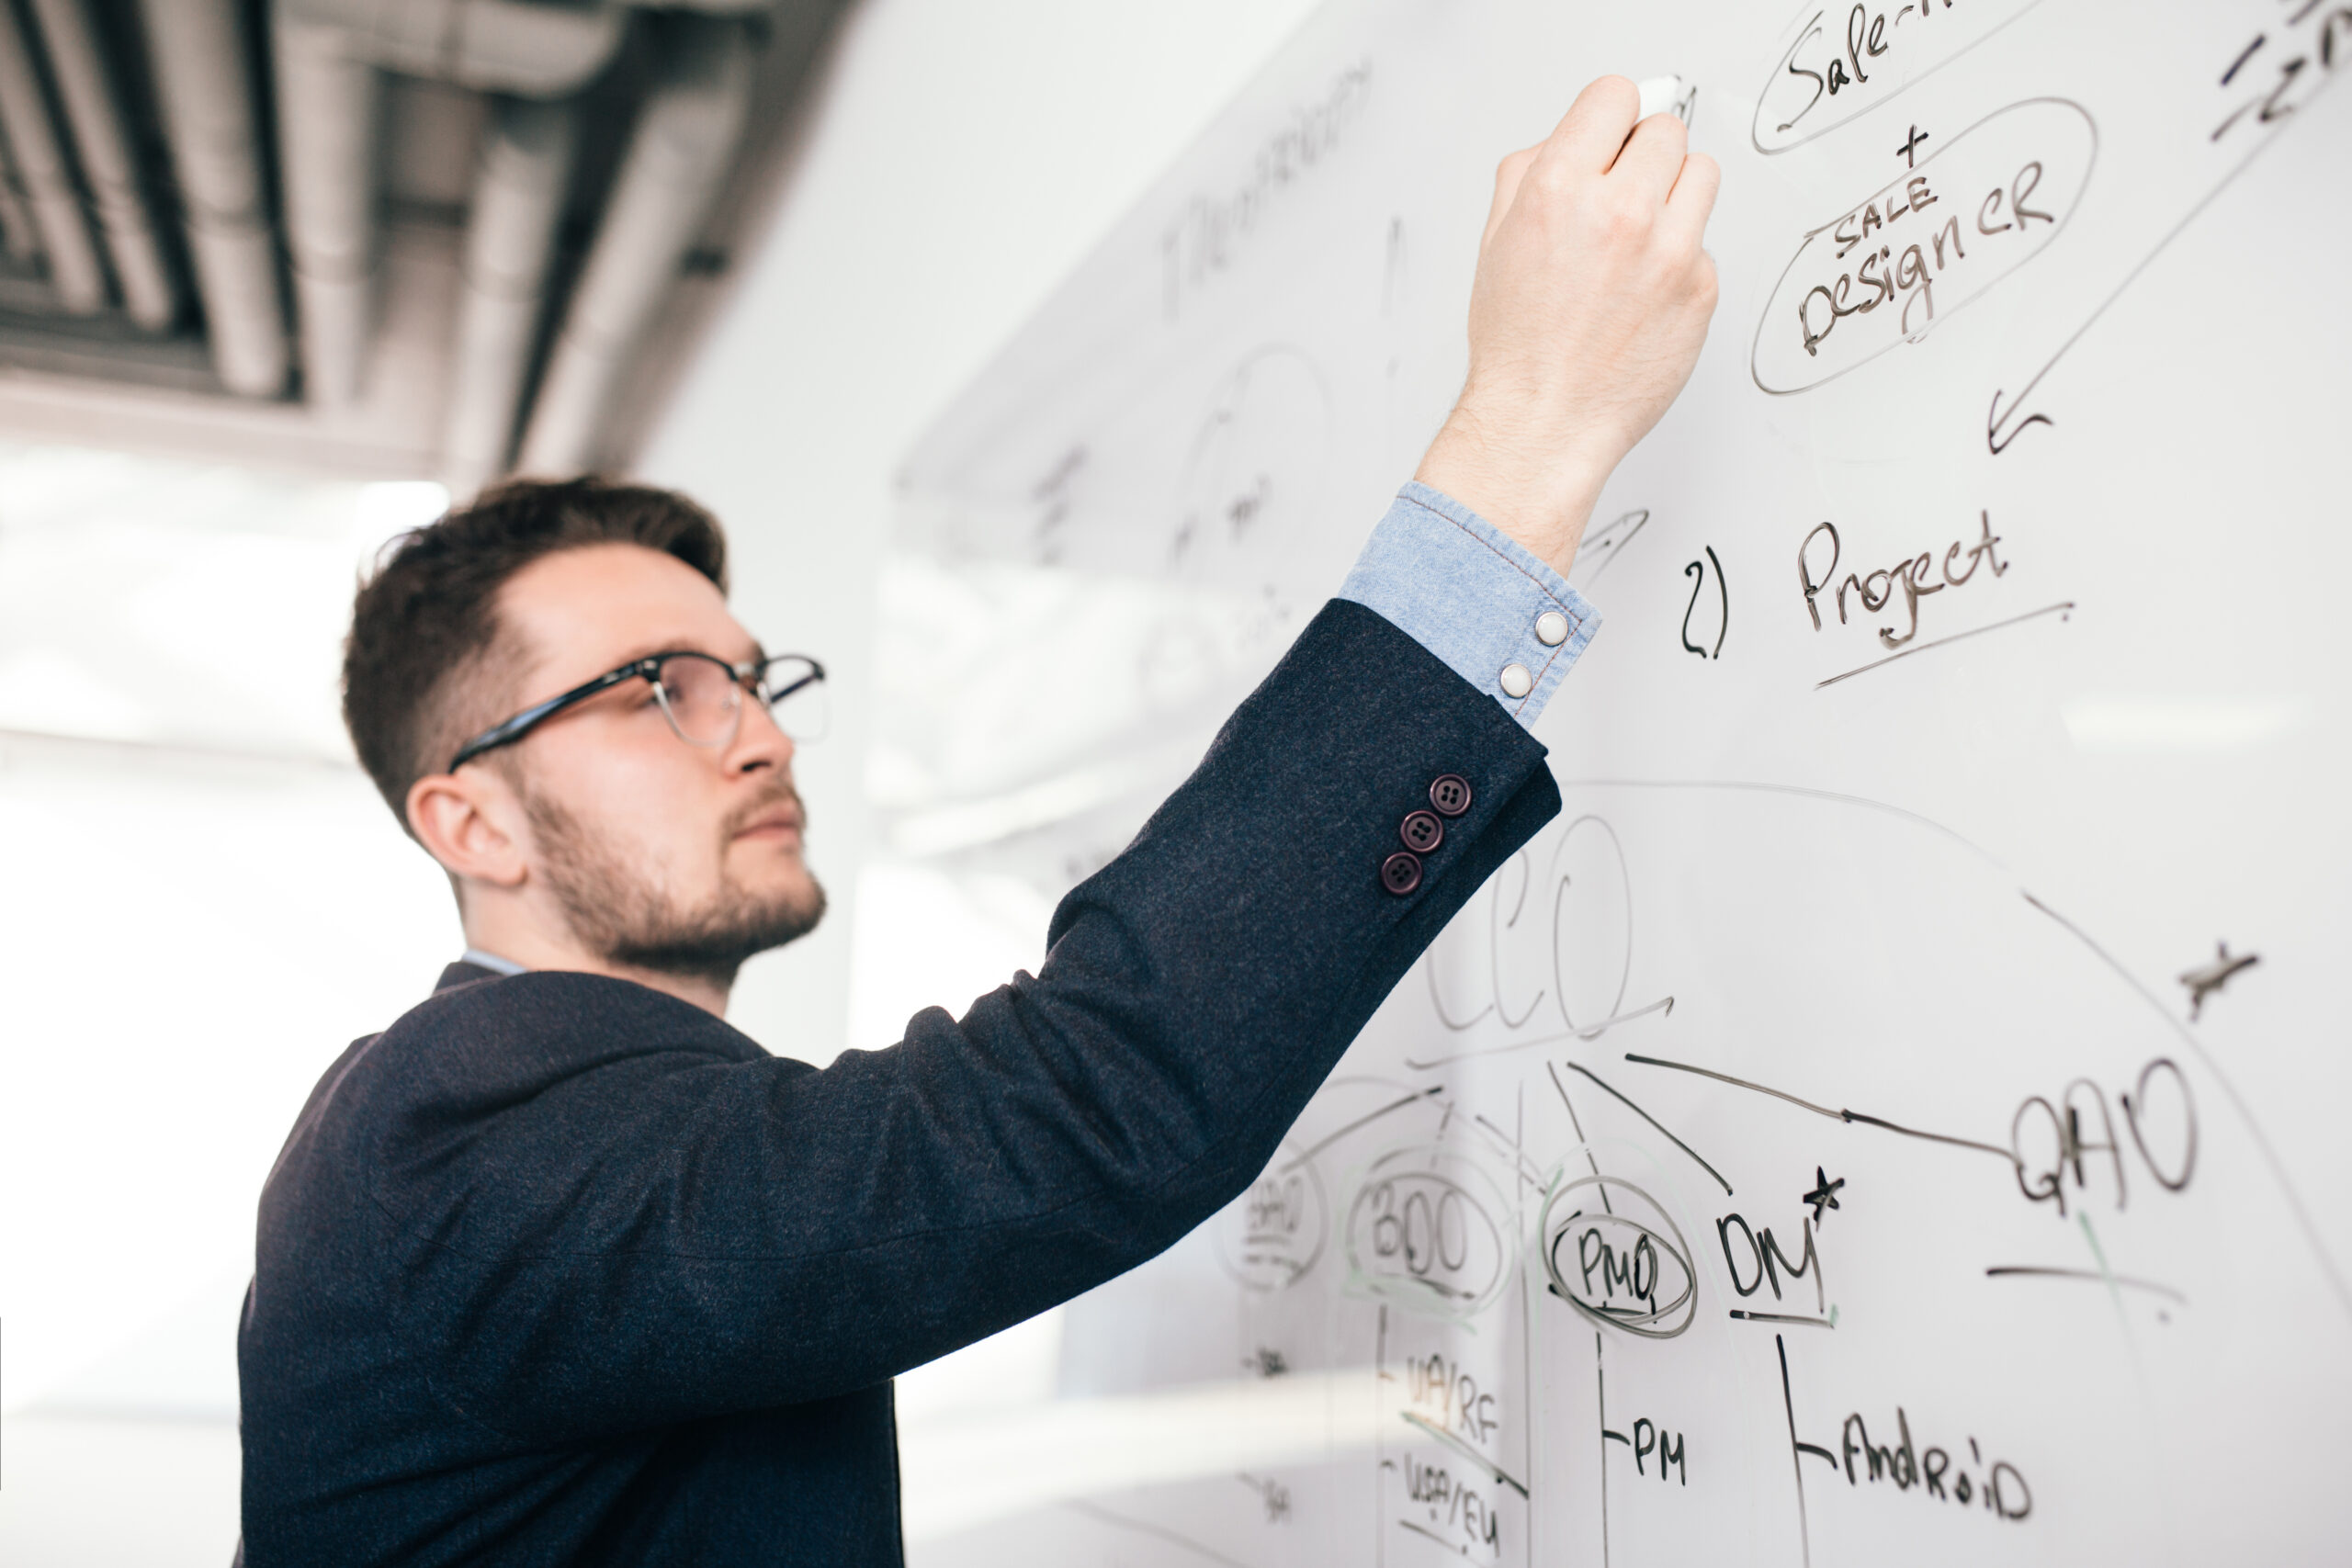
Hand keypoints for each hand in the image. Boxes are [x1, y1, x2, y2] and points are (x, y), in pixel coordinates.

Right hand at [1415, 76, 1720, 575]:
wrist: (1543, 423)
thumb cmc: (1516, 343)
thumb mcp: (1497, 239)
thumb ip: (1534, 171)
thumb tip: (1581, 134)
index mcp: (1559, 189)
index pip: (1615, 96)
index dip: (1609, 118)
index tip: (1609, 138)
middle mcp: (1619, 211)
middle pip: (1666, 130)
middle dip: (1643, 157)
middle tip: (1622, 197)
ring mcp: (1670, 250)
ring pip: (1701, 173)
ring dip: (1675, 194)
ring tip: (1642, 238)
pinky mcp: (1702, 288)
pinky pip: (1707, 241)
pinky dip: (1682, 258)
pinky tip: (1645, 293)